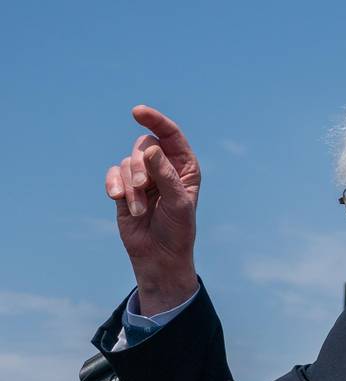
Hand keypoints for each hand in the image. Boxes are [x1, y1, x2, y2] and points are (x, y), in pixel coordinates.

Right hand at [104, 105, 201, 314]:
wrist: (159, 255)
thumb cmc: (177, 229)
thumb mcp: (177, 202)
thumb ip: (165, 175)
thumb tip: (151, 148)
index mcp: (184, 166)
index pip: (170, 134)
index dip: (155, 120)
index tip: (137, 112)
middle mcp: (164, 167)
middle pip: (143, 146)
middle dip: (140, 166)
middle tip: (143, 188)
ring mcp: (143, 177)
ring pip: (126, 162)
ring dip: (129, 186)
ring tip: (138, 209)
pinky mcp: (124, 188)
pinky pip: (112, 174)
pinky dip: (114, 186)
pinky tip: (116, 199)